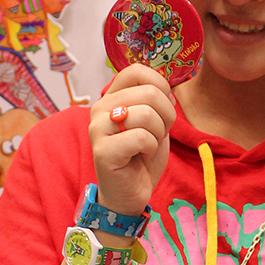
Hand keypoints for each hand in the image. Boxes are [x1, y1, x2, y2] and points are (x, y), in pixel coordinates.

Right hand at [89, 64, 175, 216]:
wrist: (130, 193)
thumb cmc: (142, 155)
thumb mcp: (155, 121)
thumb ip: (157, 100)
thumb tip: (167, 89)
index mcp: (112, 97)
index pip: (135, 70)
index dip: (159, 84)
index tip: (164, 105)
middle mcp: (100, 108)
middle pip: (148, 92)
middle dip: (166, 114)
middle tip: (159, 132)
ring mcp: (98, 129)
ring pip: (147, 114)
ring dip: (159, 132)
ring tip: (149, 144)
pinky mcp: (103, 150)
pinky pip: (141, 137)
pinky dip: (151, 147)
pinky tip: (141, 155)